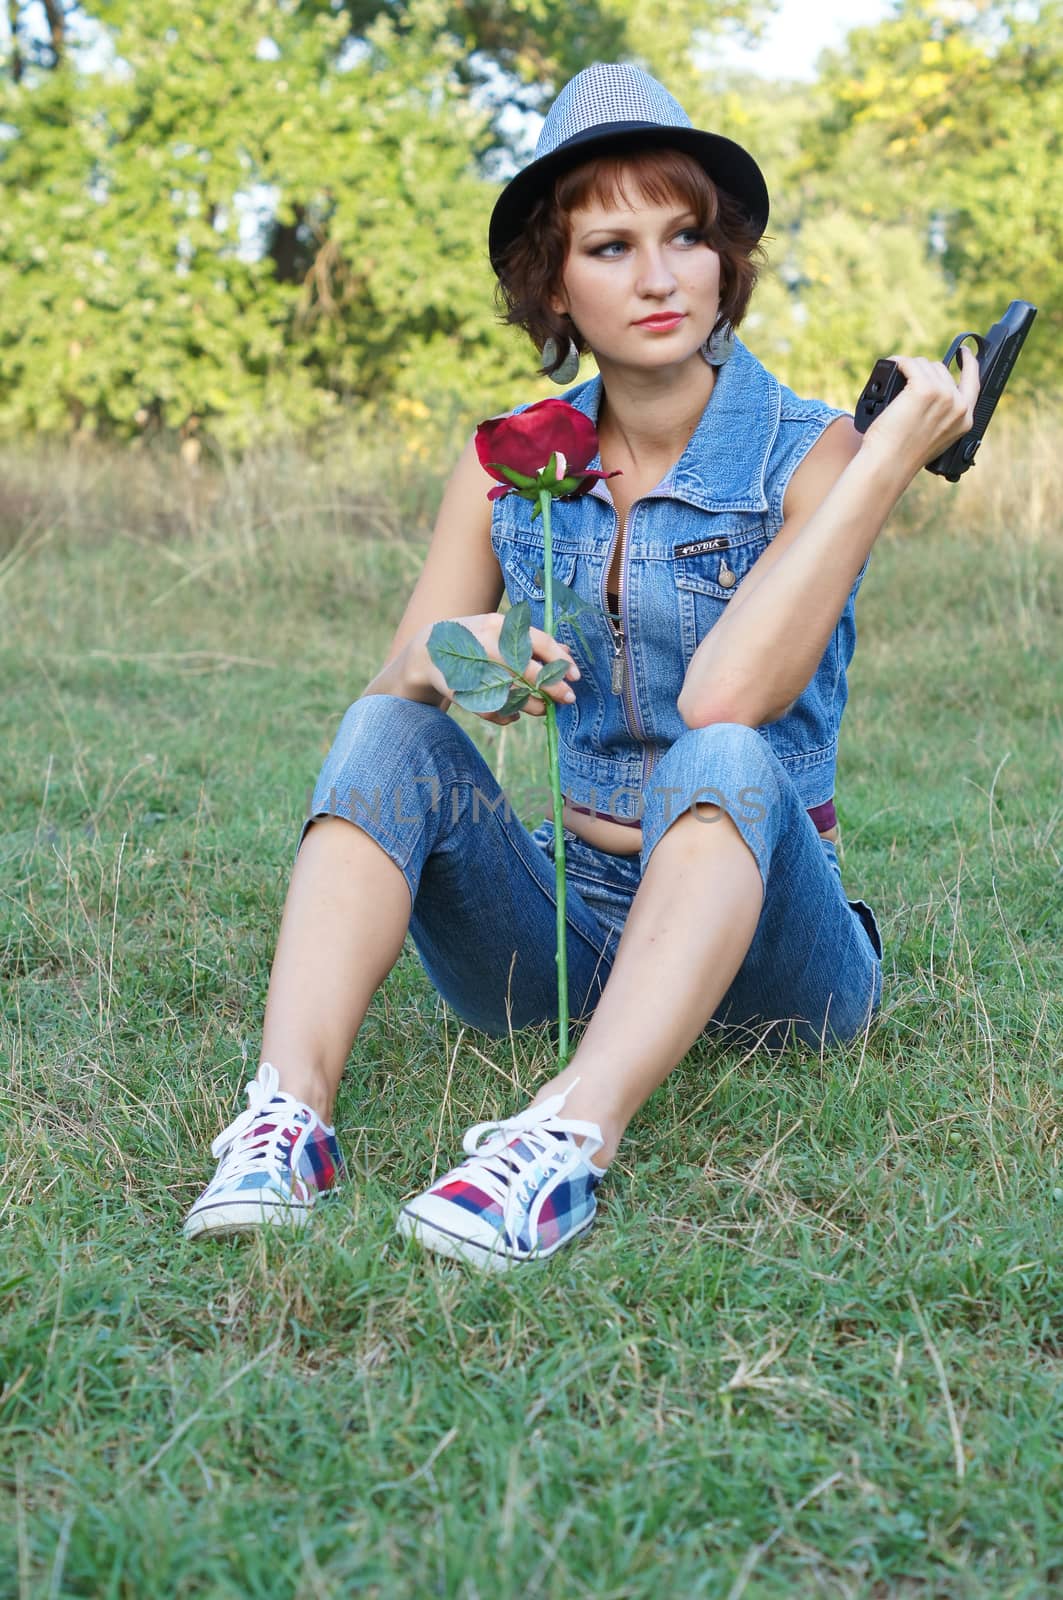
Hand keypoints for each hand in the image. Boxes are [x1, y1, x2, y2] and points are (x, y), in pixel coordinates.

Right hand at [412, 614, 579, 724]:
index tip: (576, 677)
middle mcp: (486, 645)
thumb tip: (567, 652)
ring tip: (541, 710)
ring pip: (510, 693)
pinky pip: (490, 710)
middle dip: (551, 687)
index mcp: (499, 626)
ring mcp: (471, 669)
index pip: (537, 642)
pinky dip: (505, 717)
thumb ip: (532, 641)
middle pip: (527, 669)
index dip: (559, 661)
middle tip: (567, 699)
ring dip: (531, 706)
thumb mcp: (501, 632)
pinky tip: (512, 717)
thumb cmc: (475, 640)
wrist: (427, 652)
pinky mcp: (460, 691)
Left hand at [860, 346, 980, 479]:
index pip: (974, 382)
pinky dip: (898, 363)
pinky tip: (892, 368)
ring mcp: (944, 395)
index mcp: (965, 419)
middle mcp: (958, 405)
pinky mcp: (924, 389)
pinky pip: (910, 364)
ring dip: (908, 370)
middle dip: (921, 374)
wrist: (889, 464)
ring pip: (924, 365)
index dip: (970, 363)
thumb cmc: (903, 454)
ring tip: (895, 389)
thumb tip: (934, 391)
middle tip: (903, 392)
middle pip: (941, 370)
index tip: (964, 352)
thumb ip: (942, 416)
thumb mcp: (934, 437)